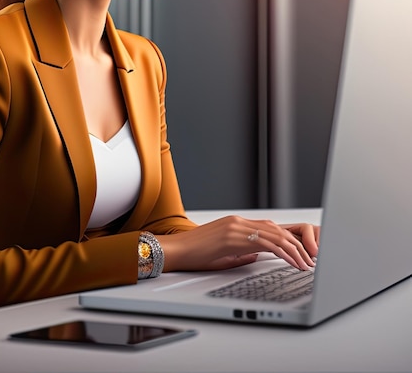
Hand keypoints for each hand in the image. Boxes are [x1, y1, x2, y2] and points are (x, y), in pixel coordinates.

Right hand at [156, 216, 319, 272]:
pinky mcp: (233, 237)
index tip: (301, 252)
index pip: (269, 228)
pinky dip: (284, 253)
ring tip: (306, 263)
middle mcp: (237, 222)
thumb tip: (257, 256)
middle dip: (296, 244)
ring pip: (275, 234)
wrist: (175, 251)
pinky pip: (266, 243)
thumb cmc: (194, 254)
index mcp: (235, 224)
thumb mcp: (222, 252)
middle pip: (276, 229)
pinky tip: (293, 262)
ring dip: (295, 250)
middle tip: (310, 259)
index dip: (288, 239)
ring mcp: (235, 227)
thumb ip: (241, 251)